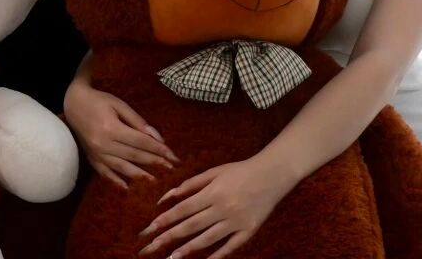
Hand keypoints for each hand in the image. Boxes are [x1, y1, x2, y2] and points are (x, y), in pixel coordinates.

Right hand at [63, 79, 177, 187]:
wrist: (73, 104)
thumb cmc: (99, 101)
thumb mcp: (119, 105)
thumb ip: (137, 121)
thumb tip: (157, 137)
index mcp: (112, 128)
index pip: (141, 142)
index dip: (158, 149)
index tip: (173, 156)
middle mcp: (104, 144)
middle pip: (134, 156)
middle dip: (154, 163)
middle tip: (171, 169)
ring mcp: (96, 154)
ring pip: (122, 168)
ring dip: (139, 176)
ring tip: (155, 181)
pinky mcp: (91, 159)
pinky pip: (105, 173)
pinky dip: (116, 181)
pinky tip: (127, 188)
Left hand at [139, 158, 292, 257]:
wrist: (272, 174)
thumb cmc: (240, 171)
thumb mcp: (214, 172)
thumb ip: (190, 184)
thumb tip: (168, 196)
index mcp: (213, 192)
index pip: (183, 209)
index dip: (165, 220)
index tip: (149, 229)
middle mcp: (223, 208)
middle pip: (191, 226)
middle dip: (169, 237)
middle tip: (151, 247)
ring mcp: (236, 222)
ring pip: (208, 239)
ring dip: (188, 249)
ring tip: (171, 258)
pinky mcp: (249, 231)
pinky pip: (231, 246)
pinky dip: (217, 256)